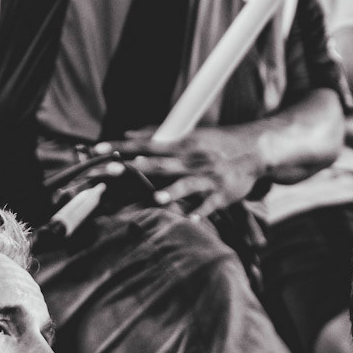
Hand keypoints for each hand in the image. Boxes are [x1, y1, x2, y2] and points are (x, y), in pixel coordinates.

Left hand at [105, 126, 265, 219]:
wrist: (254, 149)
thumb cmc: (215, 144)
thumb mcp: (188, 136)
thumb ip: (158, 135)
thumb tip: (129, 133)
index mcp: (181, 145)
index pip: (145, 144)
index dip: (121, 147)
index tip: (97, 149)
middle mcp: (191, 160)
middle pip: (161, 164)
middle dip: (136, 167)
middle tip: (112, 169)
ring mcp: (207, 177)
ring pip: (188, 183)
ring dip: (173, 190)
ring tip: (157, 197)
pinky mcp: (223, 193)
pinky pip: (211, 203)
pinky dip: (202, 210)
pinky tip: (192, 218)